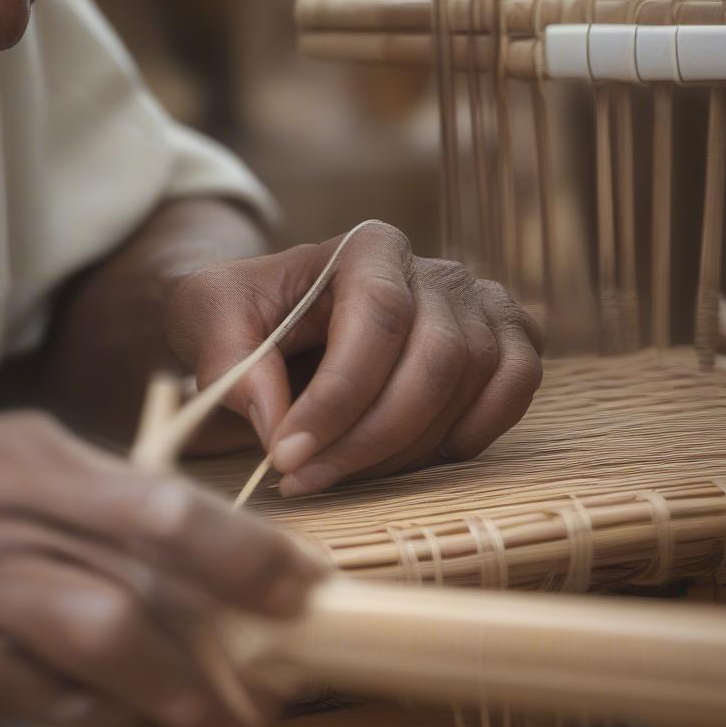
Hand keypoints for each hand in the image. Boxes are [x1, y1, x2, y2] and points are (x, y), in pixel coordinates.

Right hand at [0, 413, 322, 726]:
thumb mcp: (0, 479)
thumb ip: (99, 507)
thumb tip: (213, 557)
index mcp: (23, 455)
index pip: (161, 498)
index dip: (244, 545)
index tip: (300, 578)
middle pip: (145, 557)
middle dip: (236, 604)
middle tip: (290, 645)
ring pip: (104, 632)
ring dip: (178, 679)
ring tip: (221, 710)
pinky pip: (52, 699)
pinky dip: (108, 716)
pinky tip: (134, 719)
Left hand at [167, 221, 542, 495]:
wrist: (286, 318)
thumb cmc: (248, 315)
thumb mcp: (208, 318)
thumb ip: (230, 361)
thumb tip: (281, 426)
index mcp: (368, 247)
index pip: (376, 318)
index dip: (337, 398)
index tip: (287, 456)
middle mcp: (434, 270)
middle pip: (435, 358)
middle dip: (369, 436)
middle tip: (304, 479)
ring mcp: (477, 305)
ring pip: (473, 379)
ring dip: (408, 448)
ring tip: (340, 473)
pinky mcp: (502, 341)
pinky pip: (517, 385)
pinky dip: (478, 431)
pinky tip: (419, 457)